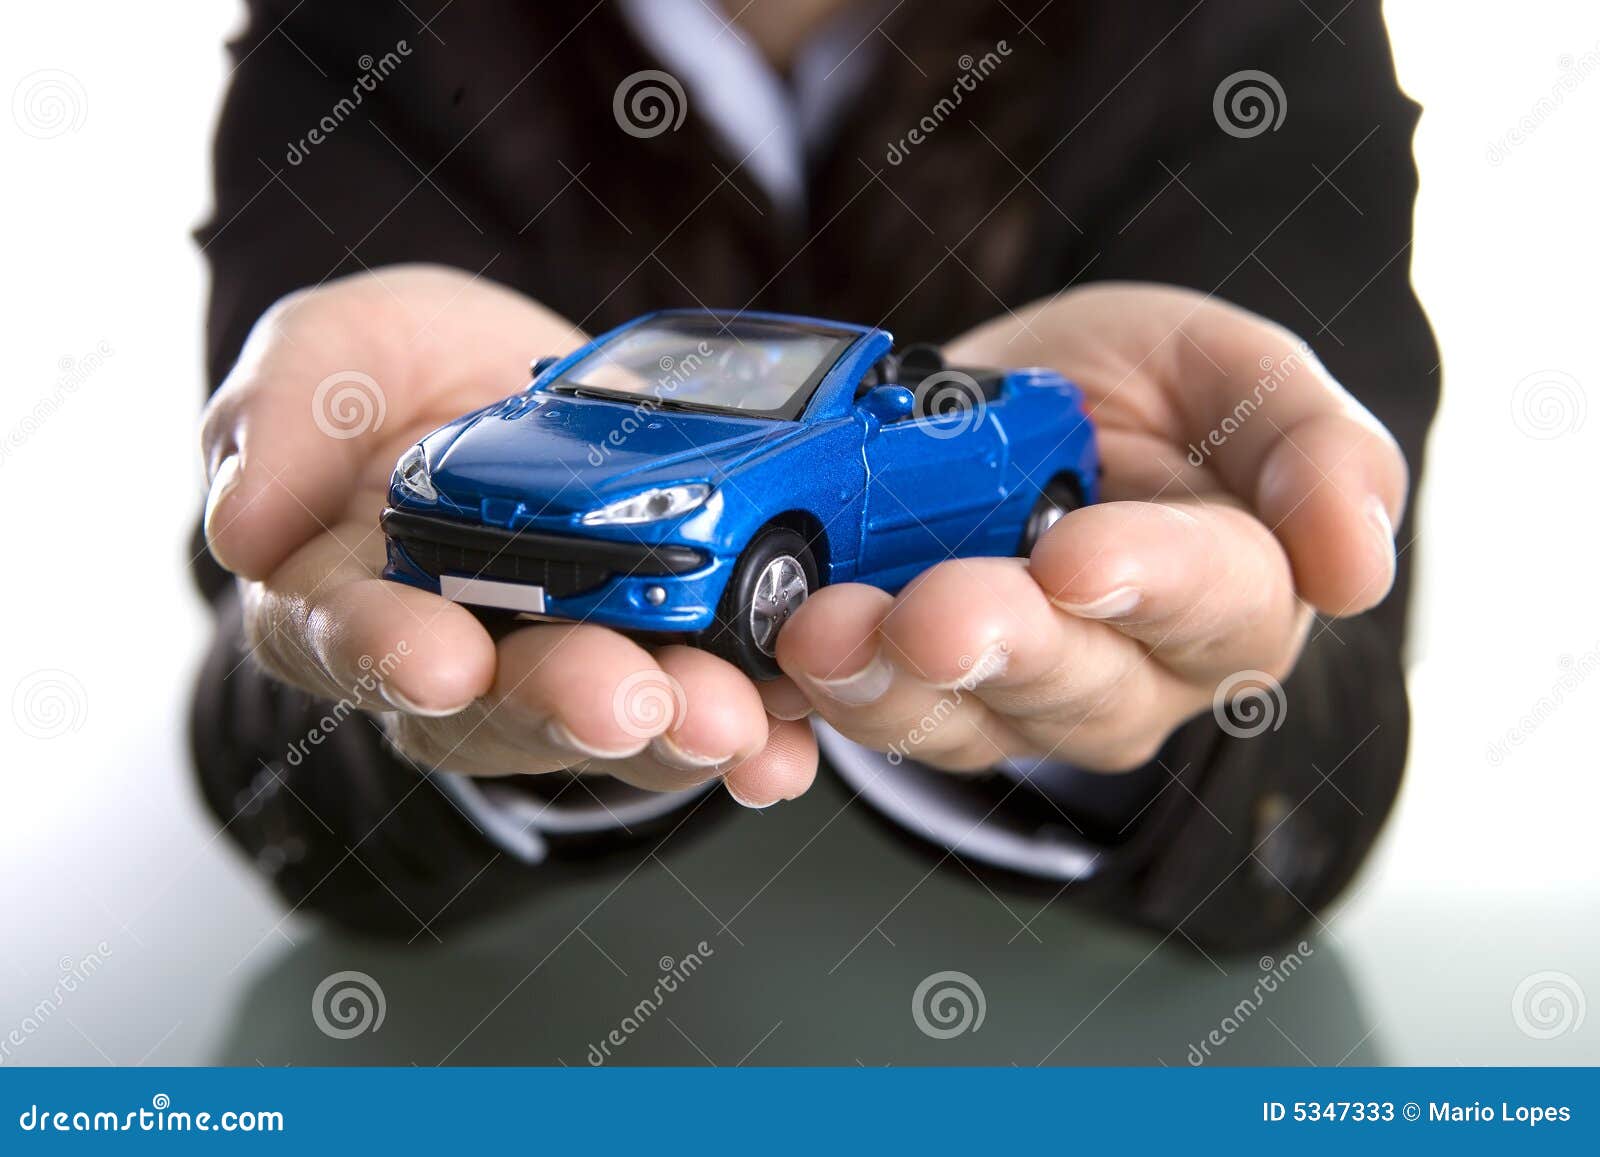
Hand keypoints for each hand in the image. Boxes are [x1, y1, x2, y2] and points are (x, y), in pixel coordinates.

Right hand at [200, 266, 816, 805]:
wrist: (522, 388)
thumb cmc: (406, 380)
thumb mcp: (334, 352)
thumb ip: (280, 416)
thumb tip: (242, 525)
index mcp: (348, 595)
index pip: (351, 640)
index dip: (390, 655)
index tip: (439, 659)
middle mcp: (455, 659)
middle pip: (498, 709)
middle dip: (564, 704)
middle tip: (626, 696)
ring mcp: (562, 672)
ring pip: (612, 726)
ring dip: (672, 732)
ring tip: (733, 720)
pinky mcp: (661, 665)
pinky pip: (702, 714)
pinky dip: (754, 734)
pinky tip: (790, 745)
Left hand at [775, 283, 1405, 771]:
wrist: (1021, 408)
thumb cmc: (1146, 395)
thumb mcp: (1237, 371)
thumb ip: (1314, 447)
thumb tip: (1357, 566)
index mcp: (1231, 591)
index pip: (1214, 601)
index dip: (1149, 581)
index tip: (1079, 554)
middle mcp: (1128, 672)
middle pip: (1076, 685)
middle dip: (997, 648)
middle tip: (928, 613)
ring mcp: (1015, 699)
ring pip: (961, 722)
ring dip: (887, 687)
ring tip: (822, 632)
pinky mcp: (917, 698)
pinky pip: (867, 717)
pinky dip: (810, 702)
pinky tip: (770, 666)